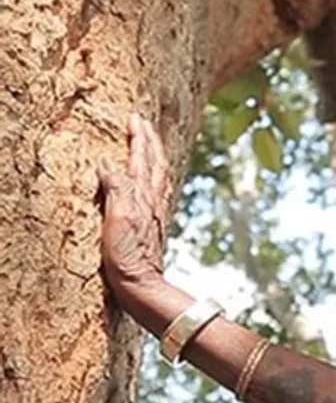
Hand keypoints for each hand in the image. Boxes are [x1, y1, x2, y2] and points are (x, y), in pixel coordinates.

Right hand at [99, 114, 170, 299]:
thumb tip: (109, 164)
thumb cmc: (127, 255)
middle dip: (150, 140)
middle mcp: (152, 200)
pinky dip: (156, 175)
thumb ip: (117, 189)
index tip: (135, 118)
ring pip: (159, 174)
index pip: (142, 158)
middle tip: (144, 122)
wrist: (142, 283)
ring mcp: (155, 211)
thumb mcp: (117, 219)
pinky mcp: (153, 223)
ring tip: (151, 142)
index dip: (139, 137)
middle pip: (155, 162)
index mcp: (142, 195)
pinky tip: (154, 180)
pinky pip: (158, 189)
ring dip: (155, 154)